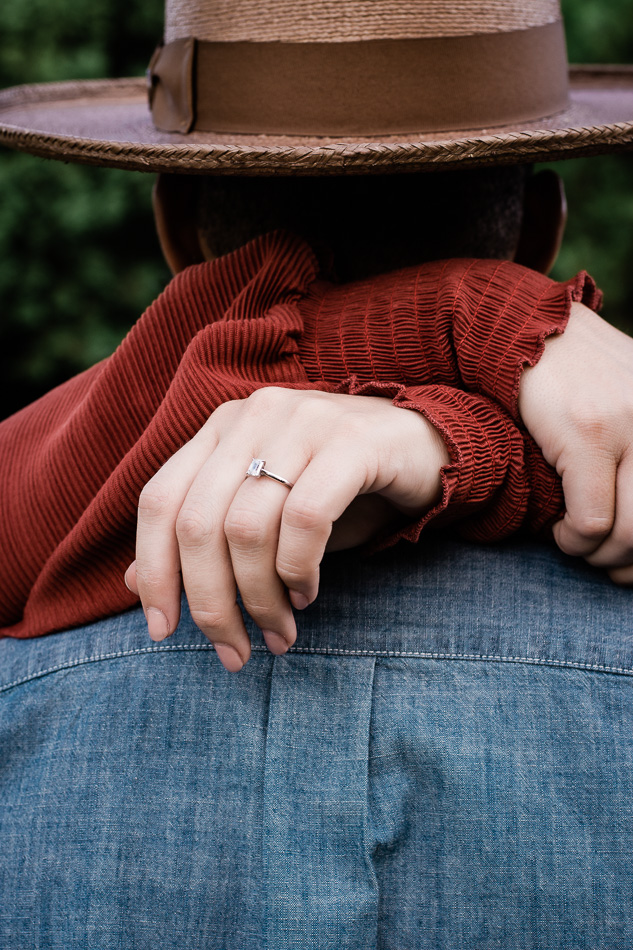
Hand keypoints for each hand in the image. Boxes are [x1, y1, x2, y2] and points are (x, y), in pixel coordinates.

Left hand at [125, 388, 448, 669]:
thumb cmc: (338, 488)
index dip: (152, 571)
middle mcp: (252, 418)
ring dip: (259, 597)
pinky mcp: (351, 442)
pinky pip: (305, 519)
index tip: (163, 630)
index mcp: (220, 429)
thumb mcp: (265, 514)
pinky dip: (298, 570)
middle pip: (198, 523)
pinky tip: (307, 594)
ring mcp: (301, 422)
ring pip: (247, 528)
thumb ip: (204, 541)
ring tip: (279, 630)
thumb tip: (133, 581)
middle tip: (234, 650)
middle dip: (210, 602)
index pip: (159, 501)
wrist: (427, 446)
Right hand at [518, 301, 632, 582]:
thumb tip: (630, 506)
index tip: (628, 562)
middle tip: (606, 566)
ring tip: (577, 545)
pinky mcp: (588, 433)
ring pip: (629, 532)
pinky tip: (559, 532)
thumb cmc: (571, 374)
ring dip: (598, 555)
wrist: (522, 328)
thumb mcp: (624, 403)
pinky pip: (591, 519)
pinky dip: (574, 540)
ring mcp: (629, 425)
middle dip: (628, 563)